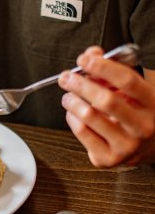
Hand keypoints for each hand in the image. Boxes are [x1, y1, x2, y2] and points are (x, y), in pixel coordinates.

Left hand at [58, 46, 154, 167]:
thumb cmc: (138, 112)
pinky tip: (73, 113)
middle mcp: (143, 127)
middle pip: (105, 100)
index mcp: (154, 104)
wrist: (148, 147)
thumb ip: (114, 68)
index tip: (83, 59)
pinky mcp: (108, 159)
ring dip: (72, 101)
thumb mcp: (135, 88)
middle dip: (80, 85)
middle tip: (66, 77)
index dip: (103, 67)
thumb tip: (91, 54)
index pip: (127, 80)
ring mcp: (126, 146)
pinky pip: (82, 133)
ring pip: (89, 117)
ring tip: (68, 95)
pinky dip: (72, 118)